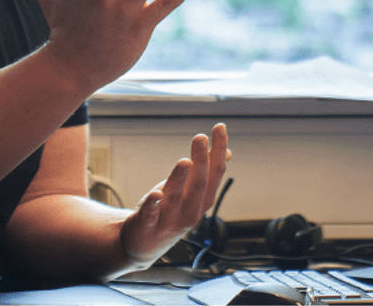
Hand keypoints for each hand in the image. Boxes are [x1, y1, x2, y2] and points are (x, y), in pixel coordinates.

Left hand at [119, 124, 229, 266]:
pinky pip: (150, 215)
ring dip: (180, 179)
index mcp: (202, 201)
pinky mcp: (146, 225)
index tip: (219, 128)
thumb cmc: (170, 212)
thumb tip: (228, 152)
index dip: (218, 150)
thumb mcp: (191, 192)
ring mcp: (169, 220)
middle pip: (199, 185)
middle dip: (201, 161)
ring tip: (185, 161)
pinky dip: (153, 205)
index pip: (215, 174)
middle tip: (200, 137)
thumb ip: (208, 173)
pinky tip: (155, 194)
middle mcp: (189, 211)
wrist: (144, 244)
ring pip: (175, 198)